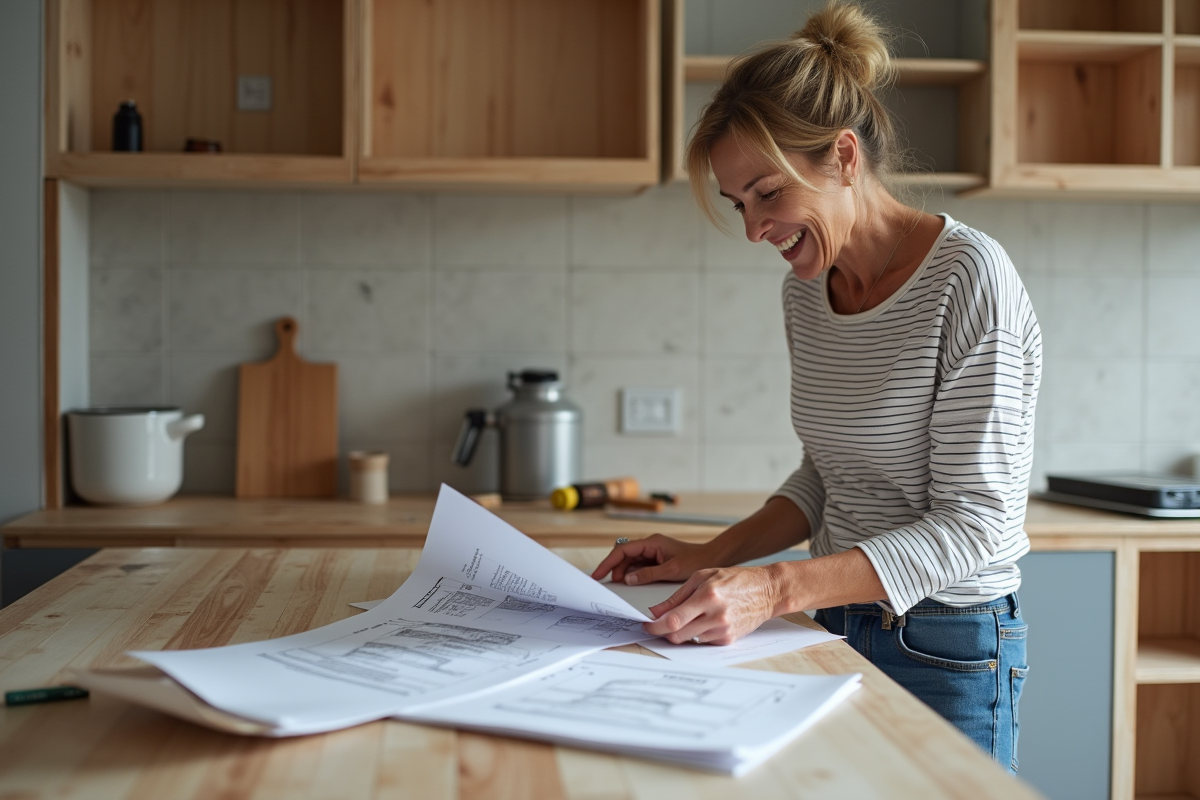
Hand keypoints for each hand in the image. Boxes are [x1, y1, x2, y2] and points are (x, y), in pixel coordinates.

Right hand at [590, 534, 712, 584]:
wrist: (712, 559)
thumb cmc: (695, 561)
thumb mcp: (671, 570)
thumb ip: (648, 574)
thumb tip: (627, 579)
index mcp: (652, 543)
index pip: (622, 550)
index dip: (608, 562)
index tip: (598, 574)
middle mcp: (650, 545)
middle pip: (624, 555)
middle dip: (614, 568)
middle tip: (608, 583)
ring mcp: (653, 552)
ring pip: (630, 561)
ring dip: (623, 572)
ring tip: (618, 585)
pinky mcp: (657, 559)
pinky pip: (639, 565)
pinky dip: (632, 574)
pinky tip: (629, 583)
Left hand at [643, 566, 780, 645]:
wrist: (767, 591)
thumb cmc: (736, 579)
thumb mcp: (703, 577)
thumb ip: (677, 596)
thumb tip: (656, 612)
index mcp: (708, 596)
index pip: (674, 620)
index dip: (656, 626)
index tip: (647, 625)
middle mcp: (716, 616)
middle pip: (678, 635)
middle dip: (663, 632)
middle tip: (657, 625)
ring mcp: (723, 630)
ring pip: (688, 640)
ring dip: (679, 633)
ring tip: (682, 619)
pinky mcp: (728, 639)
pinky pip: (702, 641)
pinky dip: (695, 634)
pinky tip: (701, 621)